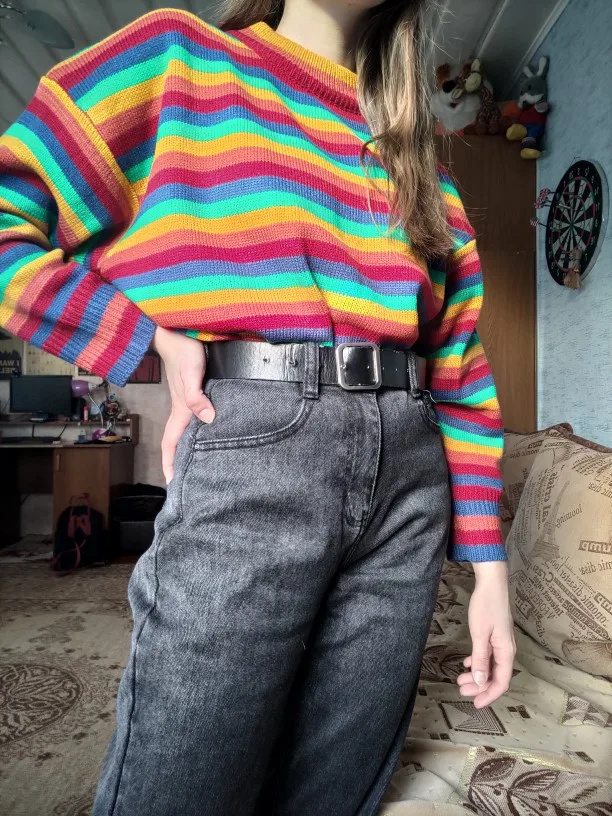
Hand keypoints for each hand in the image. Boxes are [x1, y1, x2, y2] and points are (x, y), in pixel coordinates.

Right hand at [152, 326, 214, 483]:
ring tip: (206, 463)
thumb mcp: (191, 373)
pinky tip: (215, 429)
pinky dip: (204, 427)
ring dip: (193, 446)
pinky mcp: (197, 390)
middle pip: (180, 440)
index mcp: (179, 409)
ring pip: (190, 429)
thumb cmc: (183, 349)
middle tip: (192, 481)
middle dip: (182, 461)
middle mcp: (183, 408)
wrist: (176, 328)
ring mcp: (189, 399)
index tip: (172, 484)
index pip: (171, 442)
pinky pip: (199, 415)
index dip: (170, 463)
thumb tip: (208, 419)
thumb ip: (197, 395)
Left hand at [456, 561, 515, 708]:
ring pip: (490, 666)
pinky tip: (468, 663)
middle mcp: (507, 650)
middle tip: (460, 690)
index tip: (475, 704)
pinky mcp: (495, 635)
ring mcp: (501, 643)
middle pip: (496, 676)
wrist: (492, 583)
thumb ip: (480, 658)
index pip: (501, 682)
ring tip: (460, 679)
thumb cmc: (486, 606)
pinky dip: (478, 662)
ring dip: (477, 675)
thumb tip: (480, 682)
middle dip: (479, 687)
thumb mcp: (480, 634)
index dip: (489, 695)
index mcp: (506, 652)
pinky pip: (488, 655)